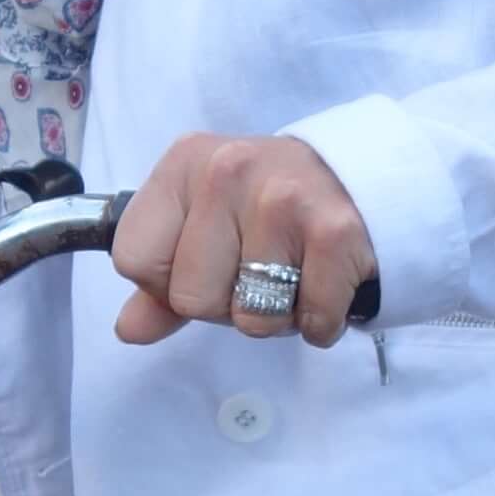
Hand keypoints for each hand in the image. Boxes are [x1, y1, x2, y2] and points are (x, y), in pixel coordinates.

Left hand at [110, 131, 375, 349]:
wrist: (365, 175)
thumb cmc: (272, 202)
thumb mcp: (205, 221)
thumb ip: (161, 278)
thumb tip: (128, 330)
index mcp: (184, 165)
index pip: (136, 261)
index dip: (167, 285)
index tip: (207, 264)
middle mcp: (227, 171)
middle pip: (191, 298)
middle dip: (227, 305)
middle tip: (259, 270)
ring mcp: (282, 200)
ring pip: (250, 318)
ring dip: (277, 316)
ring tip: (295, 274)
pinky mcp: (334, 232)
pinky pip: (310, 320)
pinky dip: (321, 321)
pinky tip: (326, 284)